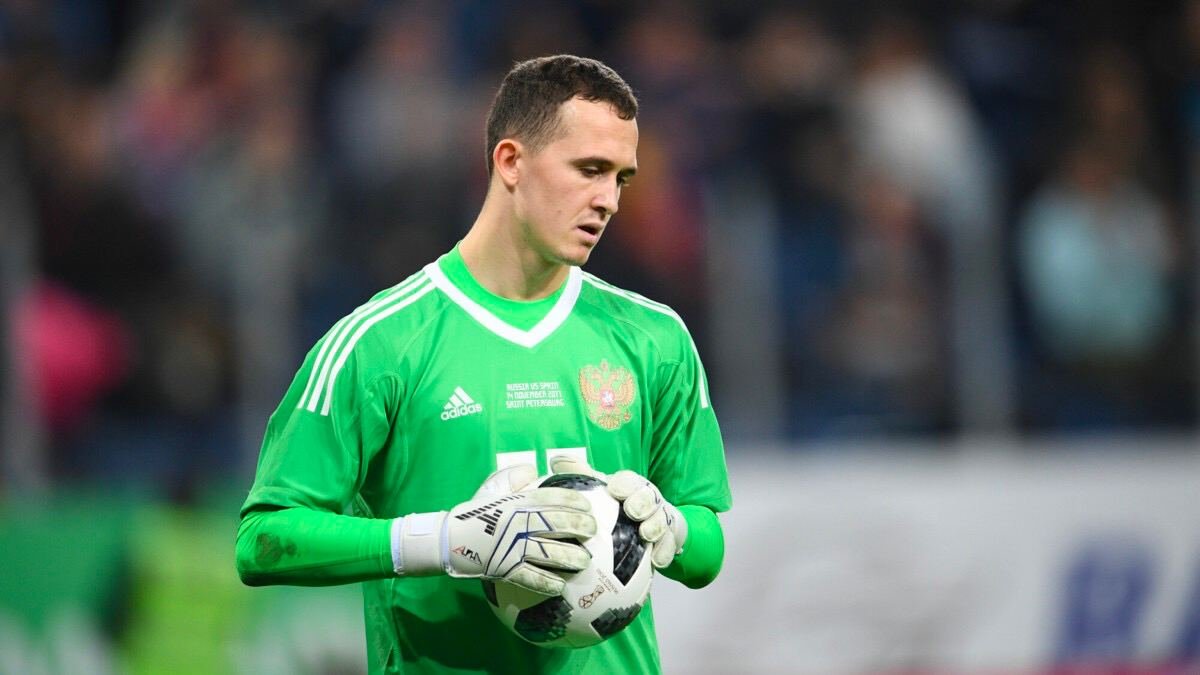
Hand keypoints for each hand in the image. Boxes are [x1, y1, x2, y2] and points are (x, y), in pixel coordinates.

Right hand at [393, 463, 595, 595]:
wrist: (448, 539)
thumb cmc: (476, 511)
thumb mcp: (493, 486)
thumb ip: (515, 476)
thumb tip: (534, 470)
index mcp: (516, 501)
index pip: (551, 498)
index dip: (572, 500)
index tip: (587, 505)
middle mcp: (517, 523)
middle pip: (556, 524)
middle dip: (579, 526)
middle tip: (593, 530)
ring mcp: (512, 547)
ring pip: (548, 552)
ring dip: (570, 557)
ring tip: (584, 561)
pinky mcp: (505, 568)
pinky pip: (530, 577)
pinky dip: (546, 582)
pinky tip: (560, 585)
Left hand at [549, 457, 686, 568]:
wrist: (651, 523)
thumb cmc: (618, 506)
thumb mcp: (600, 491)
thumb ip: (580, 477)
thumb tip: (555, 460)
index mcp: (631, 486)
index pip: (630, 480)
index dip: (624, 484)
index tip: (614, 490)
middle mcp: (649, 499)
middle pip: (650, 496)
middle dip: (643, 501)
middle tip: (633, 511)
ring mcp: (661, 518)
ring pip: (663, 519)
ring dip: (655, 526)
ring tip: (646, 535)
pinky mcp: (670, 537)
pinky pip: (670, 544)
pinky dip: (665, 552)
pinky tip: (657, 561)